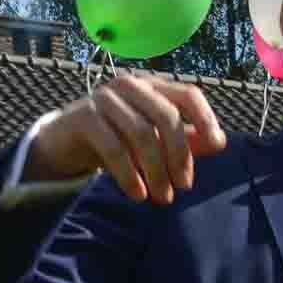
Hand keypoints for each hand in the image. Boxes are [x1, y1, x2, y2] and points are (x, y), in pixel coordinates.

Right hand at [24, 73, 227, 202]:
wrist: (63, 141)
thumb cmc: (117, 137)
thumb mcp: (153, 138)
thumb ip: (185, 138)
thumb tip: (219, 143)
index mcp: (153, 86)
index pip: (188, 94)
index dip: (206, 119)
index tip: (217, 147)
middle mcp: (131, 86)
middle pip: (167, 117)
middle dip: (179, 155)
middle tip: (183, 186)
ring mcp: (105, 98)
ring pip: (141, 134)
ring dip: (155, 171)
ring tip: (162, 197)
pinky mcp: (84, 116)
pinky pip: (113, 148)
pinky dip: (129, 175)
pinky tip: (137, 194)